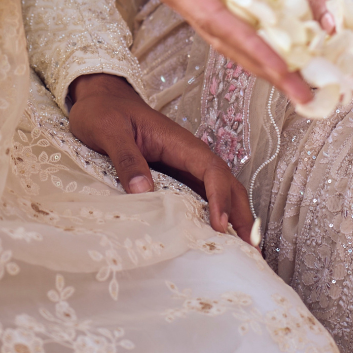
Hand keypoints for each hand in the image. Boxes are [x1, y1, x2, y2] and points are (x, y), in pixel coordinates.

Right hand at [40, 0, 313, 105]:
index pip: (216, 20)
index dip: (252, 47)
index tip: (284, 71)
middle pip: (223, 38)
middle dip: (264, 67)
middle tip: (305, 94)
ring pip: (223, 31)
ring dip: (259, 57)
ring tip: (295, 78)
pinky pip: (221, 13)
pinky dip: (248, 31)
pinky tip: (272, 37)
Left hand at [67, 73, 255, 241]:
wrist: (100, 100)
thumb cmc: (104, 112)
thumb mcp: (109, 131)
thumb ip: (126, 158)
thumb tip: (144, 191)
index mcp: (178, 142)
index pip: (211, 169)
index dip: (219, 197)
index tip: (219, 226)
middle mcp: (187, 156)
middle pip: (225, 183)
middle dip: (240, 213)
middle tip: (252, 250)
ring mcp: (182, 167)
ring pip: (217, 192)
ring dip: (233, 217)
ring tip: (244, 252)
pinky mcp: (173, 177)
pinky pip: (198, 197)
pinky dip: (212, 216)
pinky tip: (214, 238)